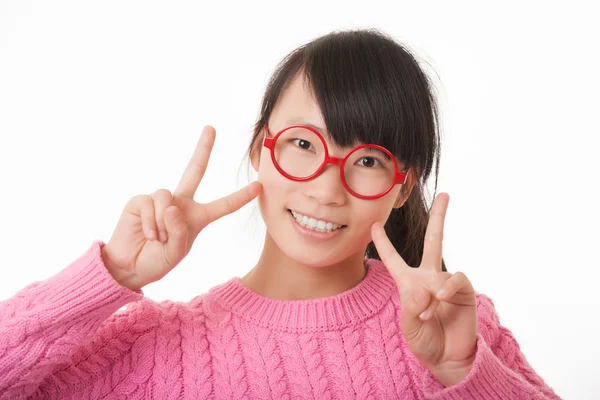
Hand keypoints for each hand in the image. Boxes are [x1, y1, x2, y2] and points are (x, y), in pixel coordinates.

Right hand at [102, 126, 261, 290]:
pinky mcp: (141, 201)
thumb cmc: (157, 261)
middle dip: (203, 149)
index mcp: (197, 217)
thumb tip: (173, 207)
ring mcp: (160, 200)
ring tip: (157, 238)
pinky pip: (152, 204)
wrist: (130, 268)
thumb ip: (179, 231)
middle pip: (195, 170)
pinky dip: (151, 222)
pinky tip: (146, 234)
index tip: (259, 186)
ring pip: (168, 198)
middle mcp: (180, 204)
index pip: (223, 205)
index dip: (241, 196)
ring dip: (164, 222)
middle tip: (211, 128)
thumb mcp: (176, 252)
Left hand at [370, 193, 476, 386]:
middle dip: (439, 217)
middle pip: (433, 240)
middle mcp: (429, 277)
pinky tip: (441, 300)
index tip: (374, 224)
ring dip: (432, 294)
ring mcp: (446, 283)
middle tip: (445, 194)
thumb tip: (422, 288)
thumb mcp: (409, 327)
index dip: (384, 242)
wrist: (448, 359)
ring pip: (439, 272)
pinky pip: (455, 279)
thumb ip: (411, 307)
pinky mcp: (464, 291)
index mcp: (409, 283)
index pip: (393, 258)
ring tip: (428, 313)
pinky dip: (446, 289)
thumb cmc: (425, 342)